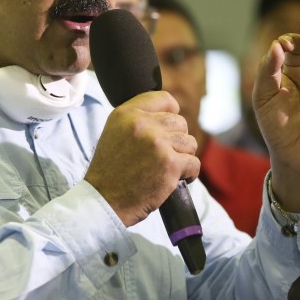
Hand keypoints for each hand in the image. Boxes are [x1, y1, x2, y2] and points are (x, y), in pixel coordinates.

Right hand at [85, 91, 199, 226]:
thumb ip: (138, 119)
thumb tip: (170, 113)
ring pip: (189, 142)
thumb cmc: (111, 171)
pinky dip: (190, 173)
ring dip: (183, 157)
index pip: (164, 99)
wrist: (104, 201)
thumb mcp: (115, 132)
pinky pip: (194, 163)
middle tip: (165, 155)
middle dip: (177, 140)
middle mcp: (142, 124)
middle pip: (180, 122)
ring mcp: (157, 143)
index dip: (171, 112)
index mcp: (126, 113)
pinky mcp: (170, 164)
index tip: (169, 127)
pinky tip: (177, 178)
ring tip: (168, 168)